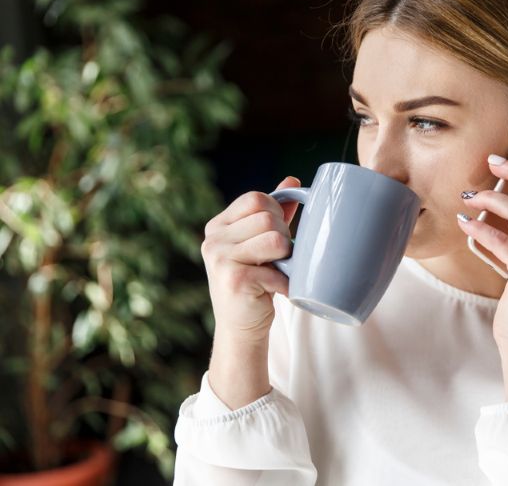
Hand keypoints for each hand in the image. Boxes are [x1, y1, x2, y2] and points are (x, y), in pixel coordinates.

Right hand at [201, 177, 301, 339]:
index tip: (276, 233)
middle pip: (268, 217)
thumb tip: (292, 181)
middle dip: (284, 238)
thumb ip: (275, 212)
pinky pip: (276, 269)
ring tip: (277, 271)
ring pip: (275, 239)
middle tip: (278, 259)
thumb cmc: (255, 282)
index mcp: (218, 225)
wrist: (241, 327)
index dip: (276, 213)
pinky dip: (285, 283)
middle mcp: (213, 239)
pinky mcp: (234, 279)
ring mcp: (220, 259)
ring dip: (286, 258)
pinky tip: (276, 290)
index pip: (256, 198)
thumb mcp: (261, 242)